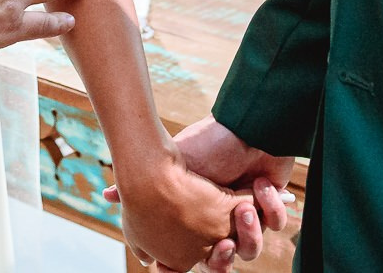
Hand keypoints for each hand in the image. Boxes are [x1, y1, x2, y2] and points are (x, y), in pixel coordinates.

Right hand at [105, 120, 294, 268]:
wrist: (243, 123)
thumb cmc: (206, 145)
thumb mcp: (171, 166)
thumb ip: (141, 186)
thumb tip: (107, 195)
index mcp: (198, 219)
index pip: (193, 257)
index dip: (184, 266)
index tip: (177, 267)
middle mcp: (224, 223)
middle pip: (224, 263)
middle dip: (222, 259)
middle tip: (223, 245)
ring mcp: (251, 217)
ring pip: (252, 248)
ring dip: (250, 231)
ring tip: (245, 207)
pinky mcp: (273, 205)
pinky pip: (275, 222)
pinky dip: (271, 206)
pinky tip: (260, 183)